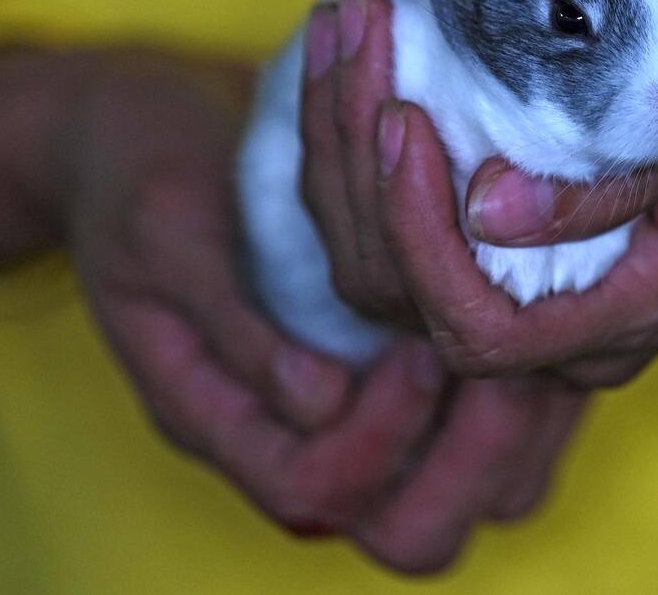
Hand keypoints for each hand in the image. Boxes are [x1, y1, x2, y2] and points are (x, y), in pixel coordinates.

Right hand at [0, 43, 585, 572]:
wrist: (139, 132)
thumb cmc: (142, 173)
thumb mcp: (170, 235)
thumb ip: (239, 327)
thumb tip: (320, 402)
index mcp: (212, 416)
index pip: (312, 487)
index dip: (378, 437)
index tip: (420, 349)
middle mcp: (279, 433)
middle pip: (401, 526)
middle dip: (465, 458)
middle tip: (496, 368)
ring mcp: (329, 407)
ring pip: (443, 486)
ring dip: (496, 429)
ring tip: (518, 347)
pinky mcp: (371, 368)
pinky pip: (454, 422)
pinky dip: (494, 386)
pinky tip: (514, 319)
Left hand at [299, 0, 657, 385]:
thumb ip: (616, 184)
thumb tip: (489, 212)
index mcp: (650, 306)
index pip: (490, 334)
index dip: (425, 247)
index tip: (405, 126)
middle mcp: (602, 330)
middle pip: (441, 316)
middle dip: (383, 204)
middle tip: (365, 71)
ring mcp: (577, 300)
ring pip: (431, 287)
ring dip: (378, 186)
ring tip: (360, 63)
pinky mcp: (558, 263)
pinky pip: (450, 251)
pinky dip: (404, 183)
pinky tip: (387, 94)